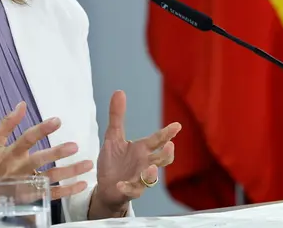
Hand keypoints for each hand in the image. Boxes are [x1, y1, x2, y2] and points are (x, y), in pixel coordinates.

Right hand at [0, 102, 93, 199]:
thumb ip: (7, 123)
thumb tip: (21, 104)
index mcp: (9, 153)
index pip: (26, 139)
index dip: (41, 130)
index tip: (57, 120)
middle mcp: (18, 169)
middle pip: (39, 160)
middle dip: (57, 153)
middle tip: (74, 146)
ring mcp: (25, 185)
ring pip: (49, 179)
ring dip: (69, 172)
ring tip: (87, 164)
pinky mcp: (30, 198)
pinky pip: (51, 195)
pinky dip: (67, 191)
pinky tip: (82, 184)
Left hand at [92, 91, 180, 215]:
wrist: (105, 186)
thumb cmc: (113, 161)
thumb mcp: (112, 136)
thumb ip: (117, 116)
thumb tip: (119, 91)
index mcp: (142, 149)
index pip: (158, 139)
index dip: (167, 133)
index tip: (177, 125)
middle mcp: (144, 163)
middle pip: (162, 159)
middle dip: (167, 154)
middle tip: (170, 145)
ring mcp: (138, 178)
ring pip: (151, 178)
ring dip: (152, 173)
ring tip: (151, 167)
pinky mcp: (129, 190)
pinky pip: (132, 191)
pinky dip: (128, 188)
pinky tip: (121, 184)